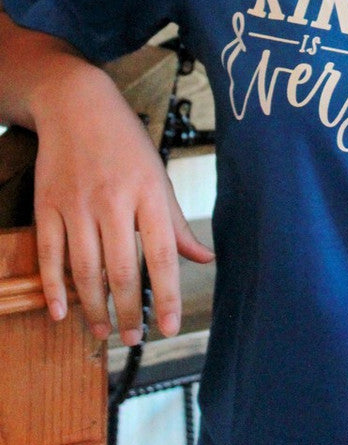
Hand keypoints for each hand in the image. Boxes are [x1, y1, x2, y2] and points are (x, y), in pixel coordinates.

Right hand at [31, 63, 213, 345]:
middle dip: (127, 311)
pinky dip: (54, 288)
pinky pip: (49, 255)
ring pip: (85, 269)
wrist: (76, 106)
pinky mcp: (47, 206)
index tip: (168, 327)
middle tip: (134, 338)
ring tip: (103, 331)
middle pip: (120, 269)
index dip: (166, 295)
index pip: (161, 255)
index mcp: (148, 193)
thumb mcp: (158, 176)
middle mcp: (112, 201)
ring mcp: (76, 204)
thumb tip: (204, 259)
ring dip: (94, 307)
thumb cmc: (125, 143)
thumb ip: (176, 224)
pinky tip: (62, 311)